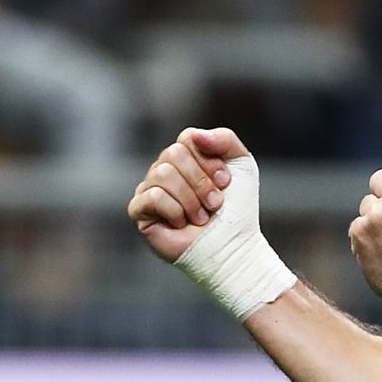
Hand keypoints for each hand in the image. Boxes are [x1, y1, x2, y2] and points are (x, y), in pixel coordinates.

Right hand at [127, 127, 247, 261]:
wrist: (231, 246)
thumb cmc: (237, 207)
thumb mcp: (242, 165)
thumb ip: (224, 139)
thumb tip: (194, 136)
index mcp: (188, 155)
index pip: (188, 138)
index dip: (209, 160)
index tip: (226, 182)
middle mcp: (166, 168)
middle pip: (173, 153)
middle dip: (200, 181)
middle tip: (216, 204)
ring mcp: (150, 187)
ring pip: (162, 174)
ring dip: (190, 199)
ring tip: (202, 217)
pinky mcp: (139, 211)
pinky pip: (151, 196)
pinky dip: (174, 211)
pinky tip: (182, 223)